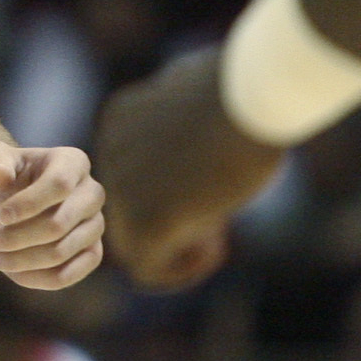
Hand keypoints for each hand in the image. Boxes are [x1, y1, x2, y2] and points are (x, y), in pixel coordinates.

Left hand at [0, 143, 105, 289]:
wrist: (8, 197)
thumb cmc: (3, 175)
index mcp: (72, 162)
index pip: (59, 185)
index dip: (28, 204)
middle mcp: (92, 193)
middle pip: (58, 225)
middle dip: (14, 238)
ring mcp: (95, 225)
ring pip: (60, 253)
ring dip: (18, 261)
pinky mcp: (91, 253)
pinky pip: (67, 275)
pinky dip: (34, 278)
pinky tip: (8, 271)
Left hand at [94, 47, 282, 289]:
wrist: (249, 93)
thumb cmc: (242, 91)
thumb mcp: (203, 102)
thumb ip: (185, 131)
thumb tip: (190, 157)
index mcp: (122, 124)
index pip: (129, 176)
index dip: (168, 190)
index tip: (209, 184)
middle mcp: (112, 155)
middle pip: (129, 208)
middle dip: (171, 219)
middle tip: (216, 215)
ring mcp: (123, 188)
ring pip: (132, 241)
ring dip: (174, 247)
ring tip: (217, 232)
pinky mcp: (145, 219)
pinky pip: (146, 267)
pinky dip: (181, 269)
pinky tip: (216, 246)